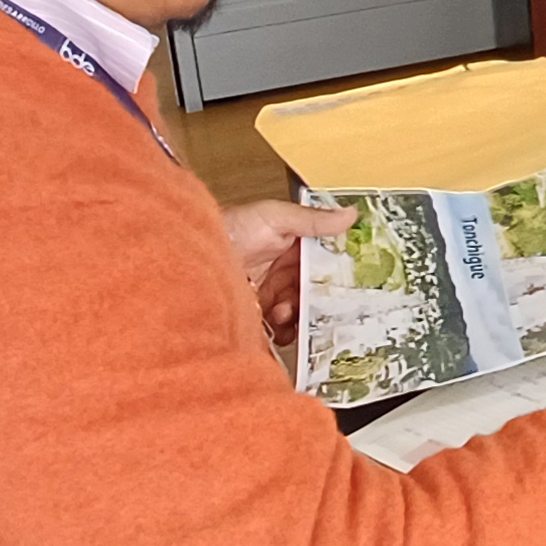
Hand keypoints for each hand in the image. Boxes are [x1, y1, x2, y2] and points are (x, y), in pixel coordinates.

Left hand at [220, 200, 354, 344]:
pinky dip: (286, 330)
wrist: (192, 258)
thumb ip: (313, 220)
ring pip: (303, 312)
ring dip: (302, 314)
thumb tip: (350, 215)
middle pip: (317, 291)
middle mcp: (284, 272)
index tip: (353, 278)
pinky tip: (278, 320)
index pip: (326, 261)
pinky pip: (283, 330)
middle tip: (326, 302)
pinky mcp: (259, 316)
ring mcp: (272, 295)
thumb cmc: (228, 230)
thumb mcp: (274, 217)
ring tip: (287, 309)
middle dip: (323, 299)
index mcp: (292, 246)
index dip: (340, 270)